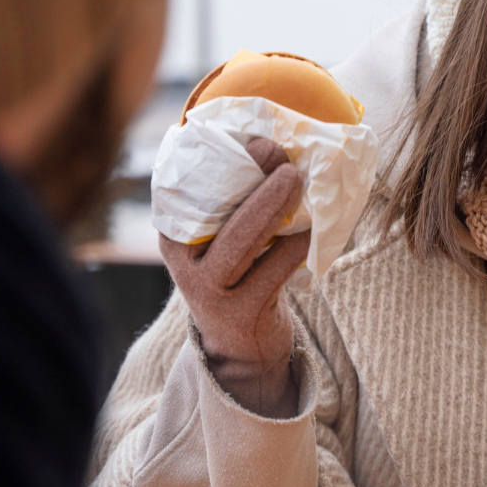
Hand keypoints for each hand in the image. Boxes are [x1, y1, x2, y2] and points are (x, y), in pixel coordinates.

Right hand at [159, 138, 309, 416]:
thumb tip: (273, 147)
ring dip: (274, 208)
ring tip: (299, 182)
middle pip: (217, 213)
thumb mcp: (220, 237)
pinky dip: (295, 245)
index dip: (223, 160)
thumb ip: (233, 199)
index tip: (260, 141)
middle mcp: (184, 261)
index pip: (189, 189)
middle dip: (254, 181)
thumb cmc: (235, 271)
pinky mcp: (243, 313)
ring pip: (241, 242)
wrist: (238, 345)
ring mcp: (211, 291)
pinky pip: (274, 271)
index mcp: (175, 232)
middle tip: (285, 159)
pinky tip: (312, 230)